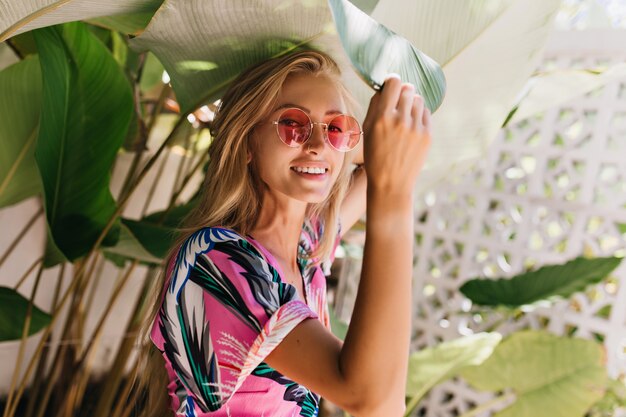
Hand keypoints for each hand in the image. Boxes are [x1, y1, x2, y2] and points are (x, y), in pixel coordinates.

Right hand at [361, 75, 431, 195]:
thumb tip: (385, 87)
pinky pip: (425, 113)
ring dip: (412, 103)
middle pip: (408, 89)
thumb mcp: (367, 131)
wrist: (391, 183)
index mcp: (382, 118)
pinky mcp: (428, 135)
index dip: (392, 81)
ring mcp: (416, 128)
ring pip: (418, 100)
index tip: (391, 85)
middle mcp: (400, 120)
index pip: (393, 83)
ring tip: (404, 117)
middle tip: (398, 101)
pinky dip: (419, 116)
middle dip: (403, 92)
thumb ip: (375, 106)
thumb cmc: (375, 156)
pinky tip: (411, 127)